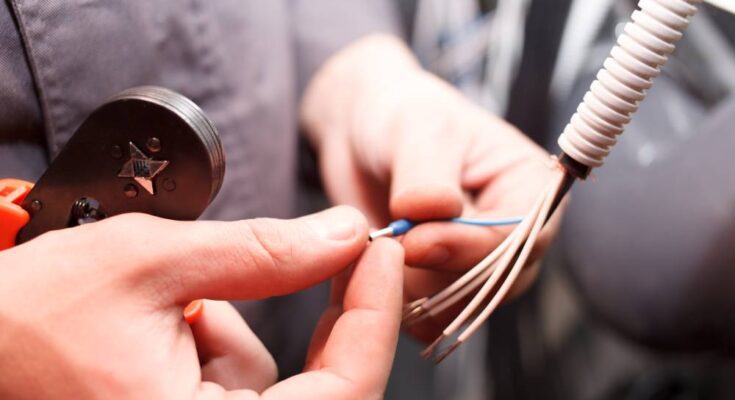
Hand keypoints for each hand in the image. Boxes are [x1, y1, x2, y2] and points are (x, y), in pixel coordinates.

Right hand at [0, 206, 403, 398]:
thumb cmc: (36, 314)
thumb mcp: (156, 263)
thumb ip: (263, 252)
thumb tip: (344, 235)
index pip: (342, 393)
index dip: (374, 317)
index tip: (380, 252)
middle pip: (327, 390)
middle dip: (333, 315)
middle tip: (338, 251)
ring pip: (279, 381)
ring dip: (249, 327)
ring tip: (182, 305)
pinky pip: (244, 382)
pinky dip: (225, 342)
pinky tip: (177, 324)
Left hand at [302, 35, 561, 339]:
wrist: (360, 134)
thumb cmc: (399, 115)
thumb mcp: (417, 129)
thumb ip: (427, 175)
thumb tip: (434, 212)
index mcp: (529, 188)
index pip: (521, 237)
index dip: (470, 247)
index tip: (416, 241)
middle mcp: (510, 234)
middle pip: (493, 283)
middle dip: (435, 272)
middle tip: (385, 243)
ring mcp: (473, 264)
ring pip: (456, 308)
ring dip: (409, 289)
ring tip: (371, 247)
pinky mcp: (437, 285)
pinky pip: (424, 318)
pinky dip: (390, 302)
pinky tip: (364, 268)